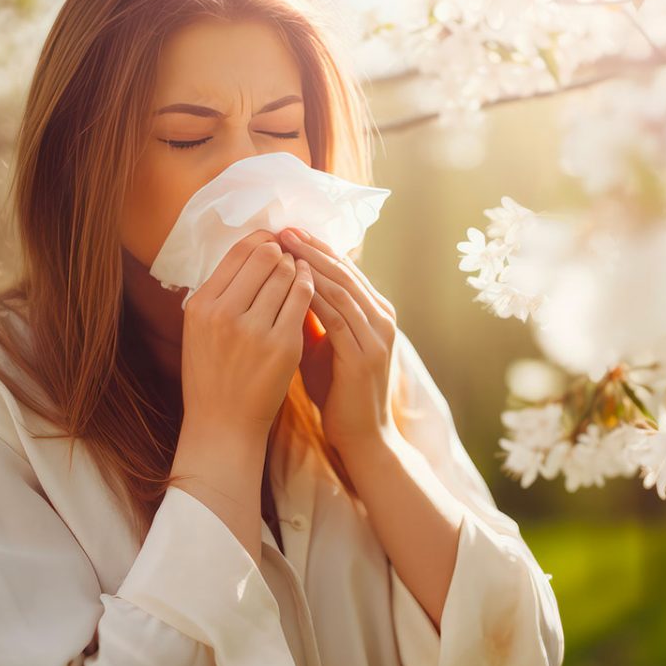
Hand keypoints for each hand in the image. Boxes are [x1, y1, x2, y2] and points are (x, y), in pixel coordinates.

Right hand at [179, 229, 313, 443]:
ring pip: (287, 275)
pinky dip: (309, 287)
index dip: (262, 241)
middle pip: (265, 258)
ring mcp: (255, 330)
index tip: (274, 242)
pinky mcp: (283, 345)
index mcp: (201, 305)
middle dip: (282, 253)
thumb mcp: (200, 329)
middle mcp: (224, 314)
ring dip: (298, 268)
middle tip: (290, 256)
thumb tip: (252, 248)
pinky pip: (303, 299)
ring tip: (301, 271)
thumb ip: (221, 292)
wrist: (223, 424)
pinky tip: (310, 288)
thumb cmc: (213, 373)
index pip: (238, 253)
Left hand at [277, 226, 398, 454]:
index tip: (287, 231)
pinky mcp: (365, 354)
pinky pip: (336, 316)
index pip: (344, 269)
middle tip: (283, 229)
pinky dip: (313, 296)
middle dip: (311, 249)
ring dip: (310, 265)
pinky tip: (291, 284)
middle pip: (344, 272)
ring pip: (341, 289)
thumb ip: (312, 316)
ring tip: (284, 248)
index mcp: (375, 311)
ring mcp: (377, 335)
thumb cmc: (339, 392)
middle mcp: (382, 317)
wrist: (362, 436)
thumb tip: (283, 283)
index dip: (316, 248)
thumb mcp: (323, 345)